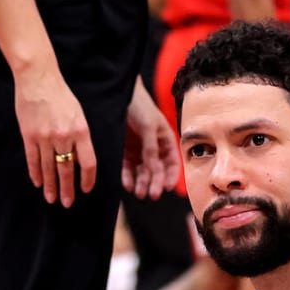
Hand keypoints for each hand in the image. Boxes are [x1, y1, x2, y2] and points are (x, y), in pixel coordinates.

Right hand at [13, 63, 95, 207]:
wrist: (38, 78)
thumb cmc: (60, 95)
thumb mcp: (79, 114)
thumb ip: (80, 136)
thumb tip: (79, 158)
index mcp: (81, 131)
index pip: (88, 162)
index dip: (88, 179)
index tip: (86, 189)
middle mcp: (64, 136)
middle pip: (67, 170)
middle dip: (67, 189)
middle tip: (67, 203)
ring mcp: (45, 137)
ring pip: (49, 168)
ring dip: (51, 186)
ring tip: (51, 199)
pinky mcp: (29, 135)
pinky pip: (33, 160)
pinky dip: (35, 173)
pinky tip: (38, 183)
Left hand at [122, 79, 179, 199]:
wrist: (117, 94)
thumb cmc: (140, 106)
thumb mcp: (149, 126)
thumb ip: (152, 148)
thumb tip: (155, 170)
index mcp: (165, 140)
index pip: (172, 162)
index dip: (172, 175)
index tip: (168, 187)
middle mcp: (154, 148)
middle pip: (157, 170)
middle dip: (155, 183)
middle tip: (151, 194)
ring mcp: (139, 151)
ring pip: (142, 172)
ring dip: (142, 183)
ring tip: (139, 193)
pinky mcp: (124, 152)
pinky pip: (127, 168)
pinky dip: (128, 177)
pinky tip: (128, 184)